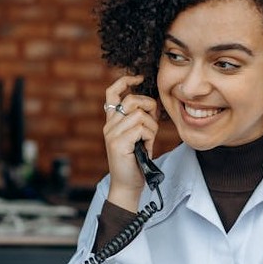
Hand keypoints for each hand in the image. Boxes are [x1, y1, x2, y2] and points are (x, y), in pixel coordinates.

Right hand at [103, 74, 159, 211]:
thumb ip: (139, 120)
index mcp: (112, 122)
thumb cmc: (135, 162)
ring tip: (148, 141)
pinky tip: (146, 148)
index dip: (125, 81)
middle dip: (149, 108)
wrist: (128, 185)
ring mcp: (112, 134)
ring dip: (151, 127)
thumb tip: (151, 105)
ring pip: (139, 115)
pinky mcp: (118, 143)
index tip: (139, 78)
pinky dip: (149, 137)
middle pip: (132, 100)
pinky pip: (141, 128)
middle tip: (153, 122)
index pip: (112, 93)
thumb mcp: (137, 137)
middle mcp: (109, 125)